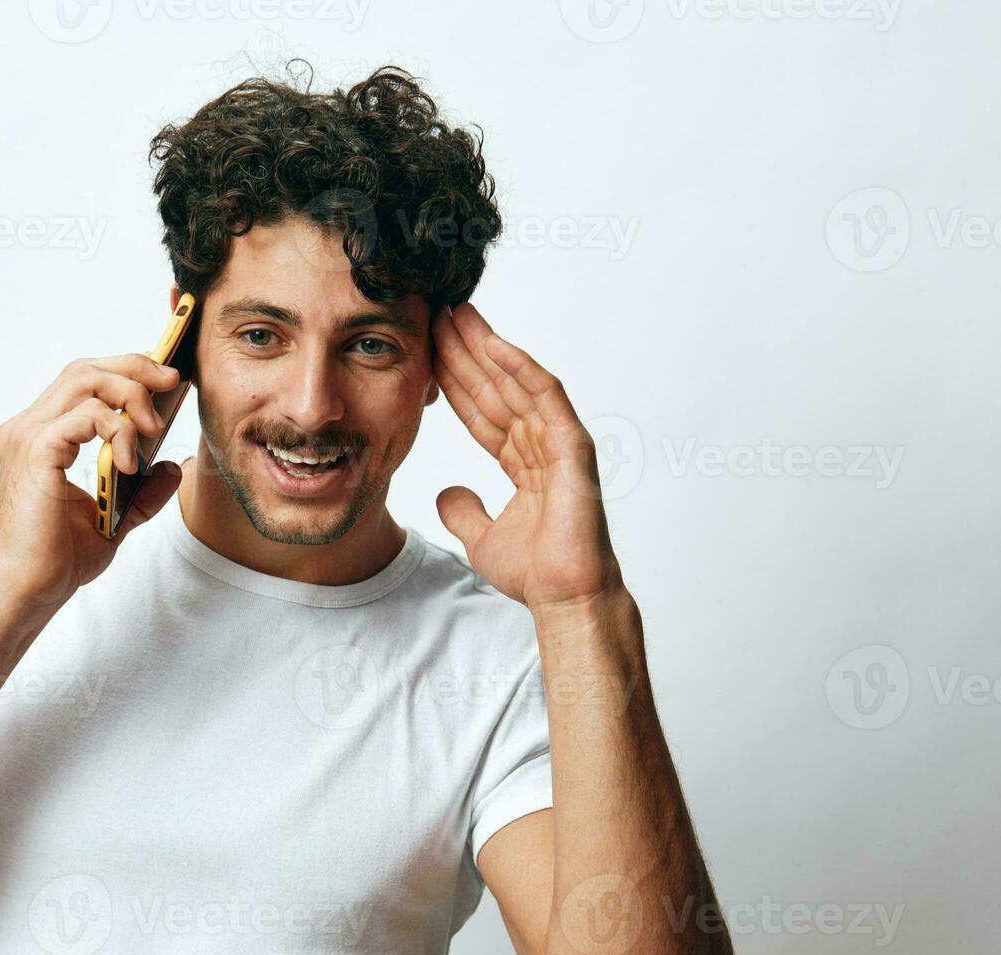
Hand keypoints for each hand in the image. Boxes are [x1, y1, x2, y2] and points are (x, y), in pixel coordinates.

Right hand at [0, 354, 184, 607]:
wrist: (27, 588)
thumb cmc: (57, 556)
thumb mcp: (115, 516)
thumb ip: (142, 490)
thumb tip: (171, 466)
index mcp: (41, 435)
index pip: (82, 380)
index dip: (125, 370)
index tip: (165, 380)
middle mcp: (28, 427)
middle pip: (85, 369)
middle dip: (135, 368)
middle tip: (172, 382)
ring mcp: (28, 436)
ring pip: (86, 380)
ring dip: (131, 396)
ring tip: (154, 428)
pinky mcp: (36, 451)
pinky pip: (86, 415)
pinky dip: (118, 429)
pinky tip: (129, 461)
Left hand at [431, 302, 623, 611]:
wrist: (563, 595)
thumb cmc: (535, 572)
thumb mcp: (482, 537)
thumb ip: (464, 511)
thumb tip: (445, 494)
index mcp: (523, 462)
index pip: (482, 410)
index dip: (455, 381)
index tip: (428, 352)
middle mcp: (541, 444)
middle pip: (496, 388)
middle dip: (466, 352)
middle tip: (438, 314)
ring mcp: (558, 441)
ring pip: (516, 383)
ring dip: (487, 347)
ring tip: (457, 314)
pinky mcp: (572, 445)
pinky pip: (545, 396)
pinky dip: (521, 368)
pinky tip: (495, 343)